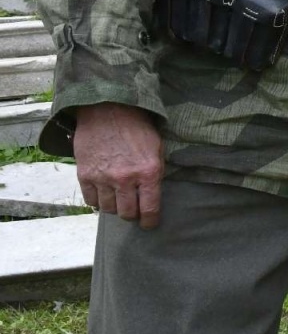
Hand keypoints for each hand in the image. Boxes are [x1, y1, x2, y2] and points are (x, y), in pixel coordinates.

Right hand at [73, 104, 163, 229]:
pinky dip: (98, 200)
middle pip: (127, 213)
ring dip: (114, 207)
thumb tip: (153, 196)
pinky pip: (91, 201)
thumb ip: (155, 173)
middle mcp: (126, 178)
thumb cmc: (137, 127)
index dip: (151, 221)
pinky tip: (103, 193)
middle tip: (134, 210)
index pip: (150, 209)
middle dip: (132, 214)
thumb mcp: (157, 148)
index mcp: (149, 172)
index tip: (150, 224)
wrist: (108, 109)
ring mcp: (103, 178)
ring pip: (108, 209)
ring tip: (119, 198)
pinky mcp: (85, 175)